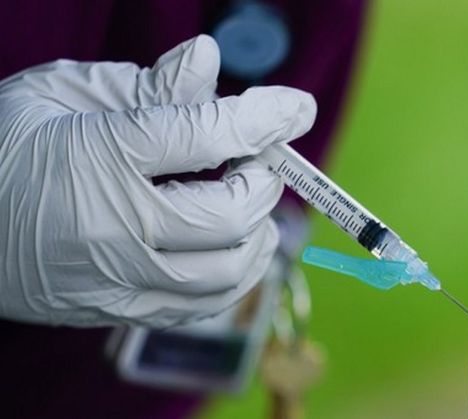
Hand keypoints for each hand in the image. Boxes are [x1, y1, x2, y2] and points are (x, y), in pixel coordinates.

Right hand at [0, 35, 315, 326]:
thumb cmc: (6, 146)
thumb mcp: (64, 95)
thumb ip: (145, 86)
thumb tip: (208, 60)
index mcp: (102, 155)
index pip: (209, 134)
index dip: (265, 117)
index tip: (295, 107)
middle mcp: (115, 225)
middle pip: (230, 212)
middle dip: (263, 181)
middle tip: (260, 160)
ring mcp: (117, 278)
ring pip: (226, 270)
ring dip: (258, 232)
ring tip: (253, 204)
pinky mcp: (116, 311)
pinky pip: (199, 305)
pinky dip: (233, 275)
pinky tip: (233, 247)